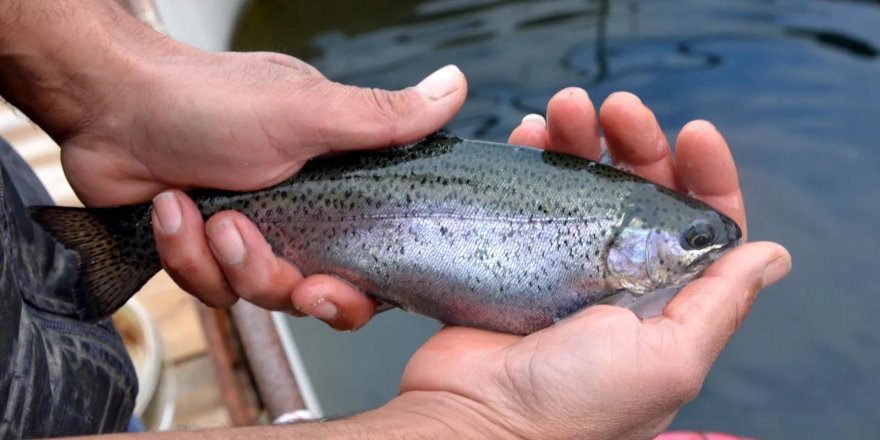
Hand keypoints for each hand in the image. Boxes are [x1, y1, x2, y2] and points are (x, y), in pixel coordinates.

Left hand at [45, 23, 465, 320]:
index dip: (354, 290)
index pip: (370, 260)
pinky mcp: (202, 252)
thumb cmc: (208, 98)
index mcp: (337, 186)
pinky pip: (205, 286)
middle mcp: (300, 217)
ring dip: (221, 260)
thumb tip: (456, 86)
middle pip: (311, 291)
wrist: (112, 105)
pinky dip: (183, 250)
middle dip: (275, 280)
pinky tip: (171, 205)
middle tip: (245, 246)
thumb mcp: (307, 110)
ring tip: (203, 210)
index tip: (326, 290)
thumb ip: (383, 118)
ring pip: (254, 295)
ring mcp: (250, 236)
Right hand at [374, 89, 790, 438]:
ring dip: (579, 139)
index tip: (693, 134)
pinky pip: (529, 194)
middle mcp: (618, 280)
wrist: (472, 420)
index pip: (702, 225)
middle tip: (616, 109)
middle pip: (639, 190)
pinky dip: (531, 159)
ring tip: (561, 111)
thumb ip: (718, 306)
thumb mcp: (667, 361)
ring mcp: (562, 265)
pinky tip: (528, 136)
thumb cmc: (570, 407)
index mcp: (665, 304)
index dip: (704, 175)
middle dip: (634, 140)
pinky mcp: (513, 256)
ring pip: (583, 184)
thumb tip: (771, 257)